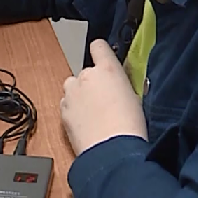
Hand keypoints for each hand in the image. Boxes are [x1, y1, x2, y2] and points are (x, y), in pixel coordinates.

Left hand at [60, 40, 147, 154]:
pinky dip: (73, 111)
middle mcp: (86, 76)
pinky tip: (87, 124)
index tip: (102, 58)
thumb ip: (121, 84)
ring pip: (73, 88)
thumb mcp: (134, 98)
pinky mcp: (62, 111)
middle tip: (105, 101)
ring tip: (95, 114)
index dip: (100, 52)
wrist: (111, 151)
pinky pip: (67, 105)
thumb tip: (118, 84)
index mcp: (107, 69)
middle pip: (86, 72)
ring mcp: (71, 93)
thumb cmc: (129, 127)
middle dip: (92, 83)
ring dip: (80, 96)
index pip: (98, 46)